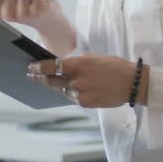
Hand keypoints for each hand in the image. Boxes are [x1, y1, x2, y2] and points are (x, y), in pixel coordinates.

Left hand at [27, 53, 146, 107]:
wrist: (132, 83)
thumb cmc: (113, 67)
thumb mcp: (92, 58)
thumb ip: (75, 63)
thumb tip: (59, 65)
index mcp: (77, 64)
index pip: (50, 66)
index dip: (38, 67)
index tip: (30, 67)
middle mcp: (76, 79)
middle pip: (50, 81)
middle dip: (39, 78)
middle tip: (31, 76)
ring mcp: (80, 93)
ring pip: (62, 90)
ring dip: (60, 86)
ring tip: (62, 82)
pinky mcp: (85, 103)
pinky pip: (73, 98)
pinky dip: (73, 94)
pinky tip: (79, 90)